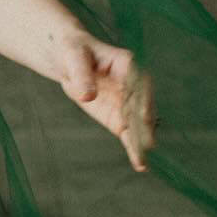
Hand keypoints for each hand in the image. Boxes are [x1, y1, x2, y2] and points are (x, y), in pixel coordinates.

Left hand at [56, 34, 155, 172]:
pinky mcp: (120, 116)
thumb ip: (82, 75)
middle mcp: (133, 85)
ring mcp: (128, 102)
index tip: (143, 117)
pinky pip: (128, 133)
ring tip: (141, 162)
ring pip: (137, 124)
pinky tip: (139, 163)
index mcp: (127, 64)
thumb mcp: (74, 58)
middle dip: (143, 126)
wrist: (71, 59)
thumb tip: (88, 95)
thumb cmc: (75, 52)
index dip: (142, 100)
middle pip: (141, 107)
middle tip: (145, 145)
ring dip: (140, 142)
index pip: (137, 84)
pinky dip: (133, 147)